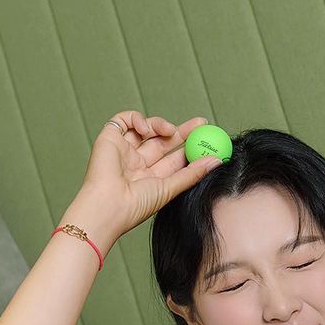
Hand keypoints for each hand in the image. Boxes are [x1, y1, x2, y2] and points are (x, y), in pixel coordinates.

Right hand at [76, 111, 221, 242]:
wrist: (108, 204)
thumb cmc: (136, 205)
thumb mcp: (169, 188)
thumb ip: (192, 174)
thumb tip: (216, 161)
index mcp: (151, 179)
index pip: (174, 159)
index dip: (190, 148)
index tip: (207, 139)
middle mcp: (138, 164)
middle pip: (163, 142)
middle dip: (182, 131)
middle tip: (201, 122)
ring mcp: (124, 151)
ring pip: (146, 129)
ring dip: (160, 125)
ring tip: (169, 131)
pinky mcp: (110, 138)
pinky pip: (125, 120)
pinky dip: (137, 119)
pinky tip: (144, 128)